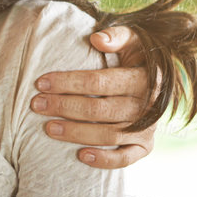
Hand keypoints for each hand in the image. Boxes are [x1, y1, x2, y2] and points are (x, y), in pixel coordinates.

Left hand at [32, 26, 158, 168]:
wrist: (160, 84)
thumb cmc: (136, 59)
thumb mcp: (133, 41)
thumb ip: (117, 36)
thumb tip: (97, 39)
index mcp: (145, 78)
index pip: (99, 82)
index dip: (68, 83)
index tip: (41, 83)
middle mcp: (148, 106)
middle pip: (99, 110)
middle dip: (64, 107)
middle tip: (36, 105)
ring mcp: (148, 128)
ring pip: (108, 135)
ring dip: (76, 133)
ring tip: (48, 128)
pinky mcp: (145, 146)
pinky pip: (126, 158)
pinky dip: (104, 160)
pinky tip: (80, 156)